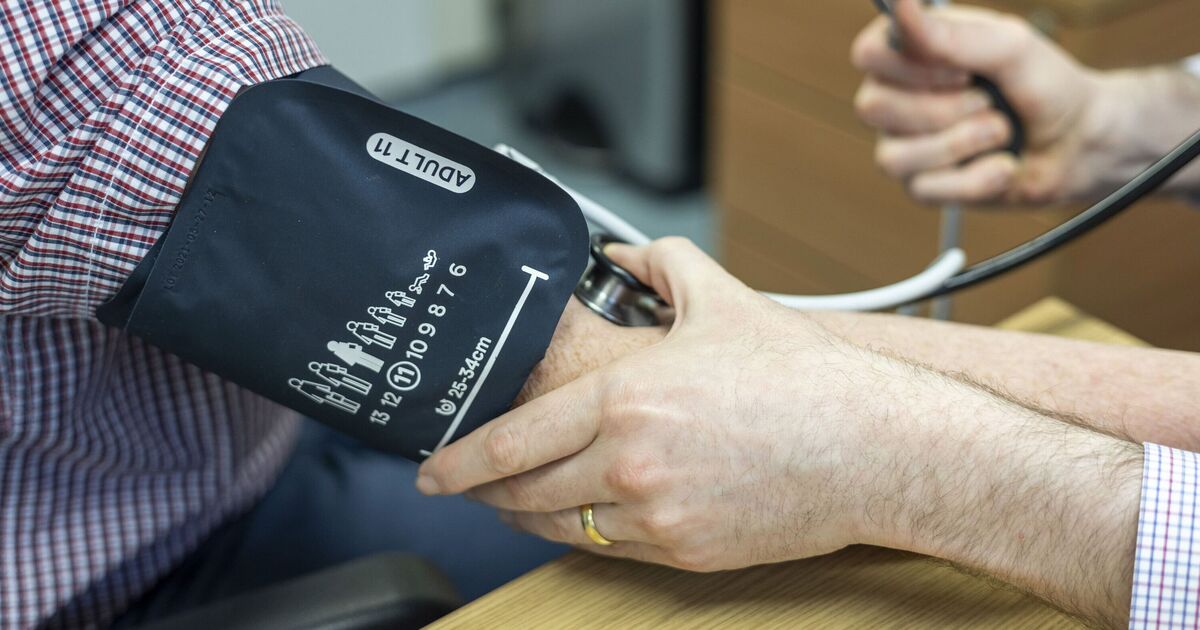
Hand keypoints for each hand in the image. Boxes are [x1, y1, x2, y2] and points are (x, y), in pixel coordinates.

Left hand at [417, 238, 901, 570]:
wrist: (874, 446)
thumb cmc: (805, 377)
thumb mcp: (724, 300)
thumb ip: (662, 266)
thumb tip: (627, 254)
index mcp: (626, 399)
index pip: (513, 442)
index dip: (460, 462)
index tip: (432, 472)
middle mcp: (630, 463)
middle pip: (526, 494)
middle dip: (487, 493)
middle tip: (468, 487)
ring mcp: (657, 514)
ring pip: (564, 528)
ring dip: (530, 517)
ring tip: (518, 502)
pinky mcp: (686, 551)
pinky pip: (612, 549)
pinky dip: (588, 533)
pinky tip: (589, 515)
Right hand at [852, 0, 1127, 204]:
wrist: (1078, 142)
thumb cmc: (1044, 84)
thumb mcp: (1008, 48)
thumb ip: (951, 35)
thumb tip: (899, 5)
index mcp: (910, 52)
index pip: (868, 54)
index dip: (911, 67)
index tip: (963, 70)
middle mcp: (896, 96)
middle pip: (873, 108)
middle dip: (944, 110)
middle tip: (988, 102)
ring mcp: (903, 142)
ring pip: (893, 156)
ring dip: (962, 145)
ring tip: (1000, 134)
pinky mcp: (922, 185)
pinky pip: (925, 189)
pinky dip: (977, 179)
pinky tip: (1002, 166)